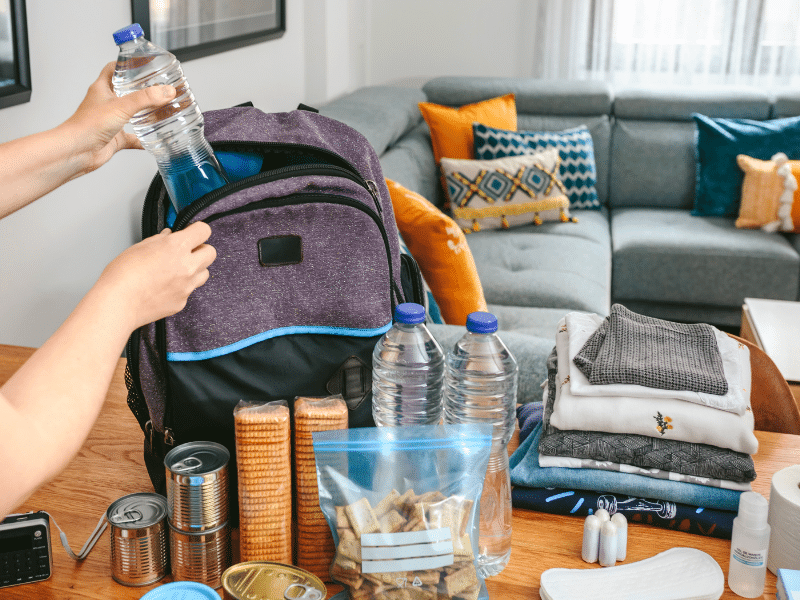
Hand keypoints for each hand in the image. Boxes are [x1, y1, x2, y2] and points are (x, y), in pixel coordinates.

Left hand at [59, 61, 176, 176]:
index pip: (113, 69)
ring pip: (130, 114)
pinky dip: (143, 139)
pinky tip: (153, 139)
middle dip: (140, 89)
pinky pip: (133, 137)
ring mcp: (110, 121)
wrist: (77, 151)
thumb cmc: (88, 125)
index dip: (126, 64)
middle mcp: (105, 103)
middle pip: (125, 91)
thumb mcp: (121, 106)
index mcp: (102, 89)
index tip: (141, 63)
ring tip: (159, 109)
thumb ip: (145, 98)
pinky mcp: (115, 138)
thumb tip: (166, 91)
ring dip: (143, 112)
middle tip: (157, 86)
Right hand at [96, 222, 216, 329]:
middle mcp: (187, 266)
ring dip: (195, 269)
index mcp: (177, 247)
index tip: (192, 233)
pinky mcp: (183, 301)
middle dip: (201, 250)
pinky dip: (182, 287)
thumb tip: (168, 236)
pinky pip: (190, 290)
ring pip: (205, 273)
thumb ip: (159, 240)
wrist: (118, 303)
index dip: (197, 230)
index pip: (204, 230)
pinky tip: (165, 287)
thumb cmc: (123, 274)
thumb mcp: (139, 247)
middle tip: (187, 252)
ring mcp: (187, 286)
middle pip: (211, 253)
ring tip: (176, 270)